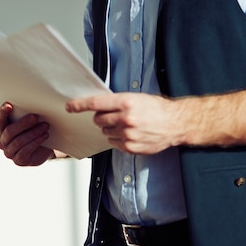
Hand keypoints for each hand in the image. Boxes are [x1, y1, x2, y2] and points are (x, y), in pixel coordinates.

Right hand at [0, 103, 54, 165]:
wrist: (44, 149)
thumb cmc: (34, 132)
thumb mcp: (29, 122)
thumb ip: (25, 114)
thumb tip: (32, 105)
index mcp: (2, 129)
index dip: (3, 113)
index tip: (10, 105)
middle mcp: (3, 141)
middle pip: (9, 131)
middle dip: (23, 123)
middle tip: (35, 116)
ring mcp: (9, 152)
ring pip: (19, 141)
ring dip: (33, 132)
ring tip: (45, 126)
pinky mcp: (19, 160)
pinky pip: (25, 150)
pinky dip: (36, 142)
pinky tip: (45, 136)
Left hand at [66, 93, 180, 154]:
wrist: (175, 123)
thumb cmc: (158, 109)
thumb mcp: (137, 98)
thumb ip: (118, 102)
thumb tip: (98, 106)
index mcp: (127, 102)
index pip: (96, 103)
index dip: (80, 105)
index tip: (70, 106)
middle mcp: (126, 118)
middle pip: (98, 119)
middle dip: (101, 117)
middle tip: (113, 115)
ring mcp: (128, 135)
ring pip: (105, 132)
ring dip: (110, 128)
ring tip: (126, 125)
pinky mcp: (130, 147)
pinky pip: (113, 142)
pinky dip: (118, 138)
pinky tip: (130, 134)